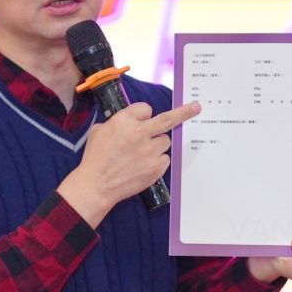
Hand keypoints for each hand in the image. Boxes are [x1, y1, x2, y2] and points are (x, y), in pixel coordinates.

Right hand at [58, 101, 201, 227]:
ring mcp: (150, 151)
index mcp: (125, 120)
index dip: (143, 115)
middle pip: (168, 119)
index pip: (146, 109)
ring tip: (140, 155)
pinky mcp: (156, 167)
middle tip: (196, 107)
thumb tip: (129, 121)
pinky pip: (165, 158)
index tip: (143, 120)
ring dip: (156, 145)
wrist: (96, 184)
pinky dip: (157, 161)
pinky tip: (142, 166)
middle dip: (184, 112)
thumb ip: (118, 122)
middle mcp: (140, 133)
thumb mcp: (99, 130)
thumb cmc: (95, 158)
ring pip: (165, 141)